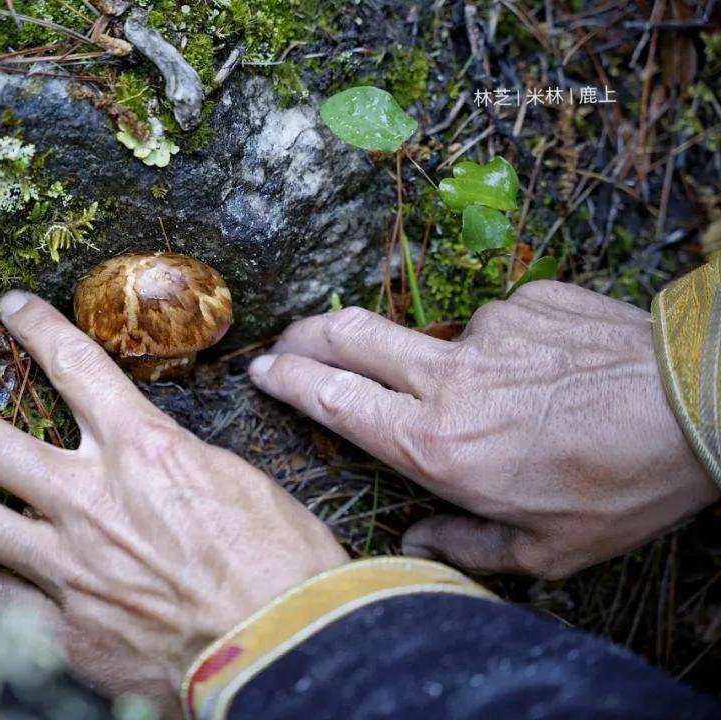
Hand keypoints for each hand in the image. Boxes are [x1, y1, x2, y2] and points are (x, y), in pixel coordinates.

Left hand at [0, 291, 346, 714]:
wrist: (284, 647)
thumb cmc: (280, 562)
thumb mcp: (234, 478)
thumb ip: (172, 456)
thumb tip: (146, 444)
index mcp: (143, 450)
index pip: (74, 366)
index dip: (36, 327)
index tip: (11, 309)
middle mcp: (92, 499)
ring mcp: (68, 565)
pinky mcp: (63, 627)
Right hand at [248, 280, 718, 579]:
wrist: (703, 403)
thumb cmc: (625, 484)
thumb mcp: (547, 547)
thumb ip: (467, 542)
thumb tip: (417, 539)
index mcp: (438, 444)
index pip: (334, 398)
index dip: (288, 378)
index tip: (262, 369)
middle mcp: (449, 378)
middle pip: (348, 335)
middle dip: (304, 334)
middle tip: (287, 339)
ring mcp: (488, 329)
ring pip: (431, 339)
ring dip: (440, 364)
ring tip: (505, 401)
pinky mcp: (527, 298)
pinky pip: (498, 324)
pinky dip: (507, 350)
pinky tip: (549, 377)